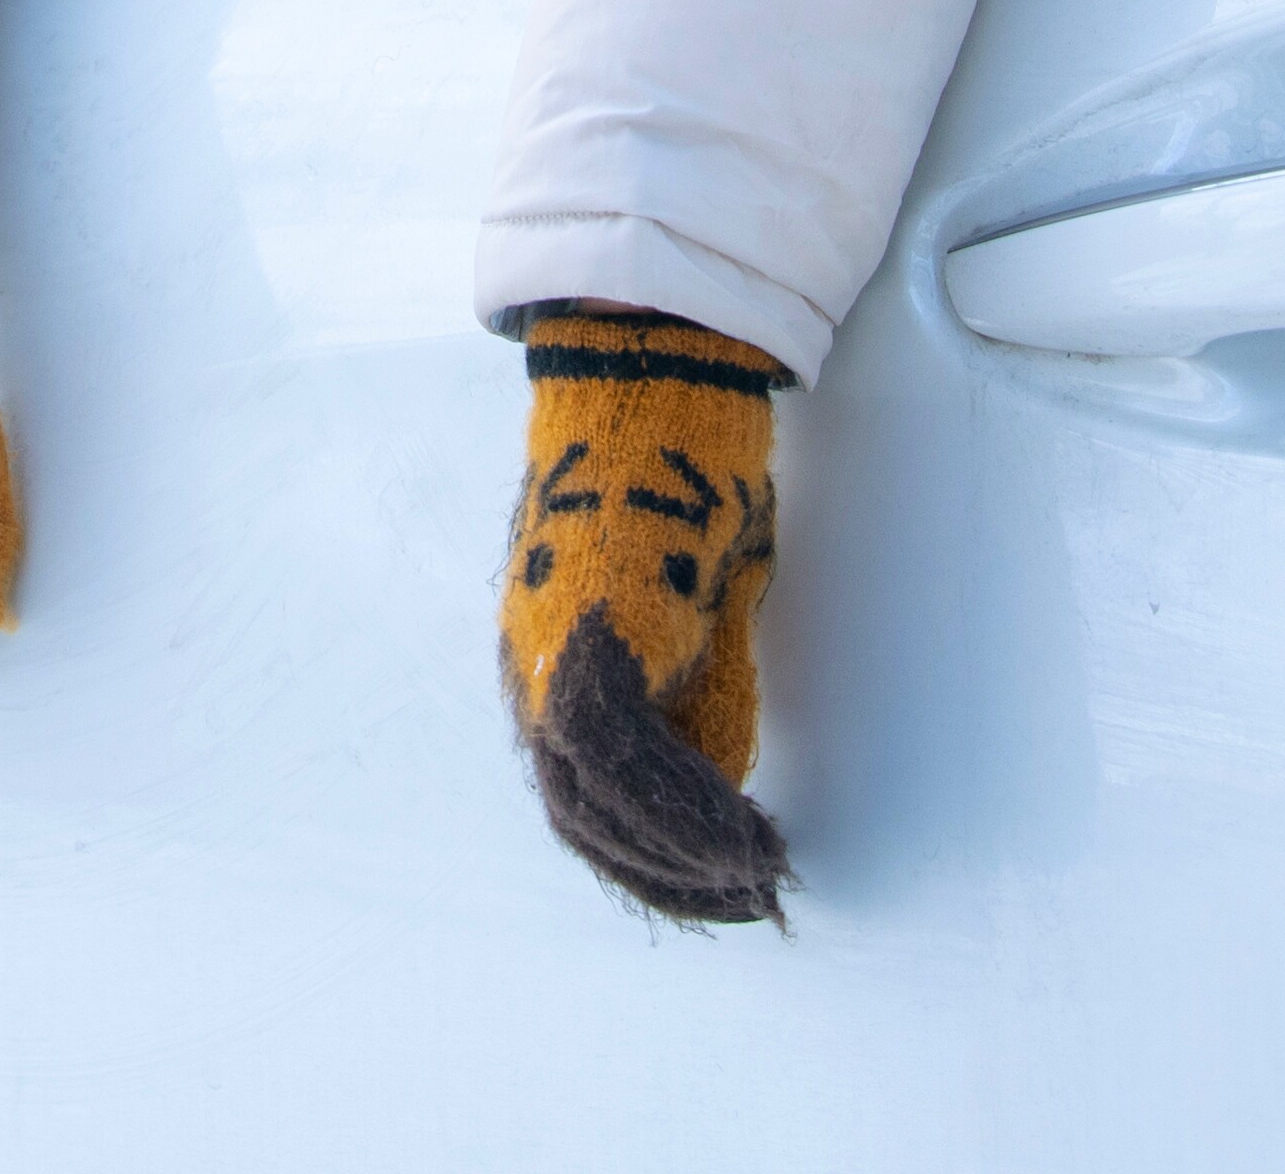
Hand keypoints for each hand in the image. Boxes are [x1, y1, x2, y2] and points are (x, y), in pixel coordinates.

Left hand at [500, 304, 788, 925]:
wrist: (652, 386)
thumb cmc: (679, 485)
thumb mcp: (699, 609)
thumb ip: (696, 692)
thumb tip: (711, 785)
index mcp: (548, 663)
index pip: (579, 794)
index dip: (646, 854)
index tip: (715, 884)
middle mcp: (530, 670)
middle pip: (580, 814)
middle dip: (664, 872)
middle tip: (740, 899)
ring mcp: (547, 656)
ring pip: (597, 799)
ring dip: (682, 852)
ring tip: (754, 874)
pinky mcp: (581, 642)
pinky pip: (628, 758)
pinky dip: (689, 807)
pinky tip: (744, 831)